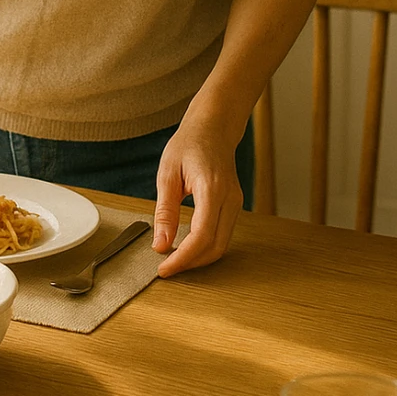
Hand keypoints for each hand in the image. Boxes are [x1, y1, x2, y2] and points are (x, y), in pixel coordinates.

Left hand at [151, 116, 243, 277]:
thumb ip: (165, 211)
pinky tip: (186, 247)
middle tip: (166, 269)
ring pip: (222, 245)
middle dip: (190, 263)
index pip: (201, 236)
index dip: (183, 258)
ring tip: (173, 260)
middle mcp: (230, 199)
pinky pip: (223, 235)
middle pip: (215, 247)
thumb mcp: (167, 174)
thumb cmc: (188, 144)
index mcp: (212, 189)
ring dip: (198, 258)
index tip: (163, 268)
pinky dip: (205, 247)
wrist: (213, 127)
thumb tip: (160, 245)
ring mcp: (236, 203)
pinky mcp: (234, 206)